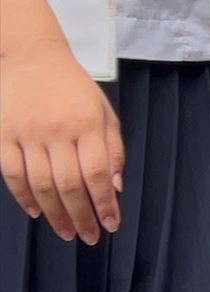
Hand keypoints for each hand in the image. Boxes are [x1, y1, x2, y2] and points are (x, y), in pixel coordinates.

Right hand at [0, 42, 124, 242]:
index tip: (110, 224)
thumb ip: (113, 148)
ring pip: (41, 185)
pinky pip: (12, 173)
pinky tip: (36, 212)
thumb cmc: (72, 86)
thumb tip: (117, 186)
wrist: (31, 55)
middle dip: (81, 217)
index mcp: (87, 125)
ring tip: (66, 231)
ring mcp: (28, 134)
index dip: (105, 204)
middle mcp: (58, 131)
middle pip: (70, 185)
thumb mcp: (103, 111)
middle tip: (88, 236)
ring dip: (55, 214)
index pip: (98, 174)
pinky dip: (23, 197)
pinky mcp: (3, 135)